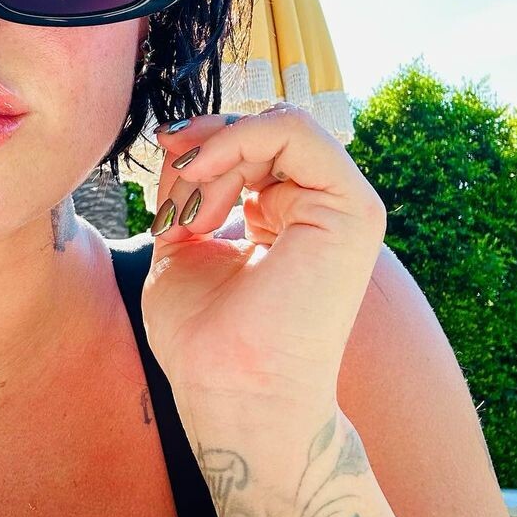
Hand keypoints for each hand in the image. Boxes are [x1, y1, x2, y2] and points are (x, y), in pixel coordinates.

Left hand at [142, 104, 386, 426]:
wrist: (231, 390)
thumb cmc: (204, 336)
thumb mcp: (181, 236)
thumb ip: (187, 182)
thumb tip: (177, 133)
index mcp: (283, 213)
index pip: (247, 145)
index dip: (199, 148)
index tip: (164, 177)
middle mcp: (318, 206)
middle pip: (258, 131)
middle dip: (203, 151)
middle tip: (175, 197)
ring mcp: (342, 207)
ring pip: (275, 126)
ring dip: (216, 155)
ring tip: (194, 213)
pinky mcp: (352, 210)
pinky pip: (295, 131)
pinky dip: (238, 141)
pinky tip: (206, 176)